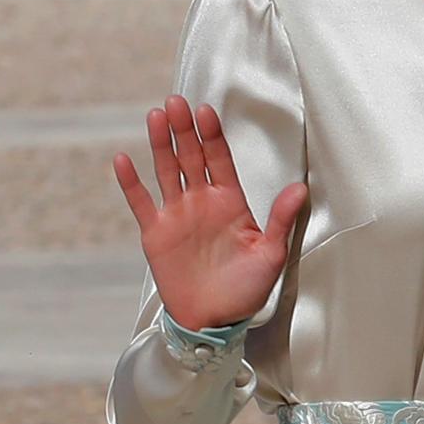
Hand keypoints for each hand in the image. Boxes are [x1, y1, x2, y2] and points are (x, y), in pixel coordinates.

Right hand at [113, 95, 308, 329]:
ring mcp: (177, 215)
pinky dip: (131, 183)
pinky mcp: (155, 233)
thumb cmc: (245, 290)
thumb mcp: (270, 255)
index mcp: (230, 203)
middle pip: (191, 157)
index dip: (212, 136)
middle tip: (176, 102)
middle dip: (184, 130)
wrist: (214, 321)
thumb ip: (281, 220)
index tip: (206, 112)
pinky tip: (123, 159)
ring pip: (166, 171)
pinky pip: (141, 203)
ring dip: (160, 144)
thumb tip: (299, 189)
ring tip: (155, 117)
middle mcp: (201, 202)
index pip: (220, 160)